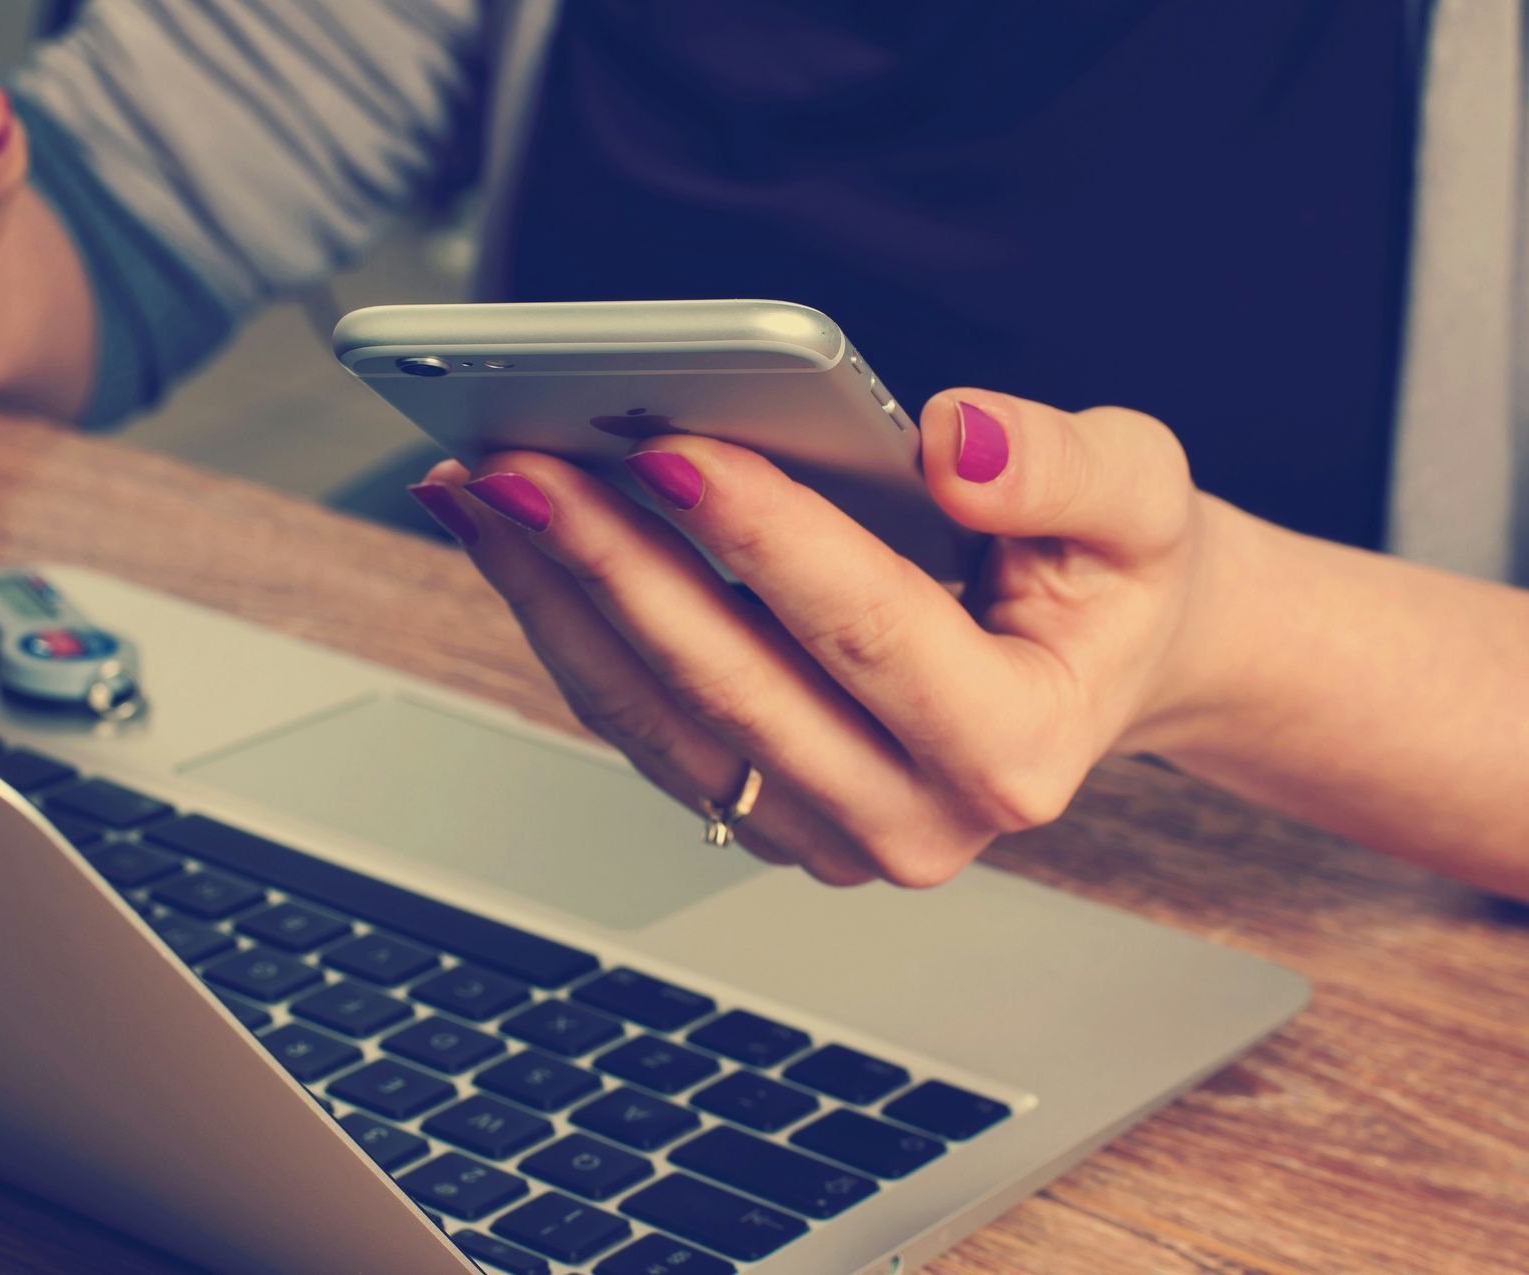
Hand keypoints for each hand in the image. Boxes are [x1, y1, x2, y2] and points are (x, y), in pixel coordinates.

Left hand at [411, 391, 1225, 887]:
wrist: (1097, 661)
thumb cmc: (1113, 577)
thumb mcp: (1140, 498)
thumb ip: (1063, 467)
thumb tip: (952, 443)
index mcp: (1016, 749)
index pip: (867, 631)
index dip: (763, 538)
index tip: (668, 448)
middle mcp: (915, 821)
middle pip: (732, 686)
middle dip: (613, 564)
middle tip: (518, 463)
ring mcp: (827, 834)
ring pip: (659, 719)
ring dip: (558, 600)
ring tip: (485, 490)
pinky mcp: (763, 815)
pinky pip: (642, 727)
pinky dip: (569, 628)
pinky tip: (516, 541)